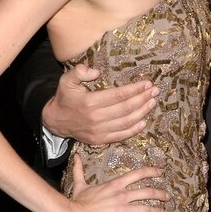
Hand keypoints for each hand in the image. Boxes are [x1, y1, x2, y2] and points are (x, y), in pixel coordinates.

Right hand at [43, 64, 158, 142]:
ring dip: (142, 112)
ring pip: (126, 122)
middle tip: (155, 91)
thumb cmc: (65, 97)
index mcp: (90, 102)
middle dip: (143, 98)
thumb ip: (79, 72)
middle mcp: (96, 118)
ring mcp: (98, 131)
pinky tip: (143, 121)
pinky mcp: (99, 140)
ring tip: (152, 102)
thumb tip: (96, 71)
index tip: (147, 83)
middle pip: (126, 108)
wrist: (55, 121)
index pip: (118, 95)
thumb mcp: (66, 80)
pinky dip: (133, 130)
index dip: (135, 89)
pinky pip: (120, 136)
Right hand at [62, 154, 168, 211]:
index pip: (138, 173)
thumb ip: (80, 169)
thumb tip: (76, 155)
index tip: (160, 172)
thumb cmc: (77, 201)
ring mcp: (122, 208)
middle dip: (160, 194)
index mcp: (115, 183)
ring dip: (157, 210)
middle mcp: (122, 194)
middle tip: (167, 196)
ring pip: (147, 208)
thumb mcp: (80, 183)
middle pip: (148, 191)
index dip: (151, 171)